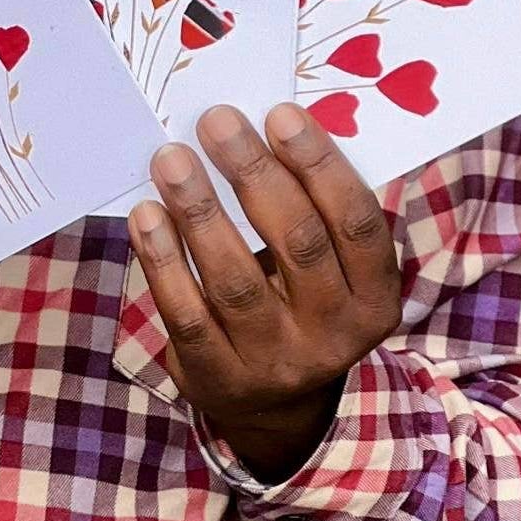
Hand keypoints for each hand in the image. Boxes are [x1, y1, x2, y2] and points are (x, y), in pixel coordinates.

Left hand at [127, 102, 400, 482]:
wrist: (277, 407)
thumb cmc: (300, 302)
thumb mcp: (329, 271)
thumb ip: (308, 209)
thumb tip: (256, 127)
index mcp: (373, 296)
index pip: (356, 223)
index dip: (320, 165)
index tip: (279, 114)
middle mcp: (333, 335)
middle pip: (297, 243)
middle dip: (253, 174)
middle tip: (216, 121)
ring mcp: (275, 362)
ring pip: (235, 279)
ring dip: (199, 211)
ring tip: (171, 159)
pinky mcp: (219, 379)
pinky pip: (186, 314)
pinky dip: (163, 260)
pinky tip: (147, 216)